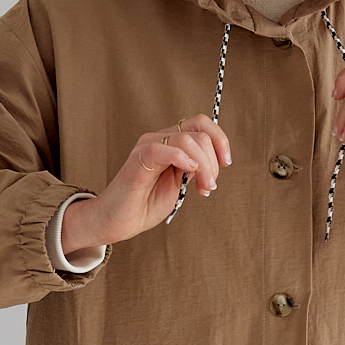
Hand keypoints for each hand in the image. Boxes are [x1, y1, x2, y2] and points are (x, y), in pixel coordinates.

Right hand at [59, 115, 231, 256]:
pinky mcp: (137, 161)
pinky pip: (160, 149)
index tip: (227, 163)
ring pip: (186, 139)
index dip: (220, 139)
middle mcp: (159, 139)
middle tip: (209, 186)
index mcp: (171, 143)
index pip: (201, 123)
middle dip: (213, 162)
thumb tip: (215, 162)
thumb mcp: (180, 184)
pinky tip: (188, 173)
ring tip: (203, 189)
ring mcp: (147, 147)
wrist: (118, 221)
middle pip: (199, 133)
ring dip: (204, 166)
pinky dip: (180, 158)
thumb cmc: (145, 204)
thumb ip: (194, 170)